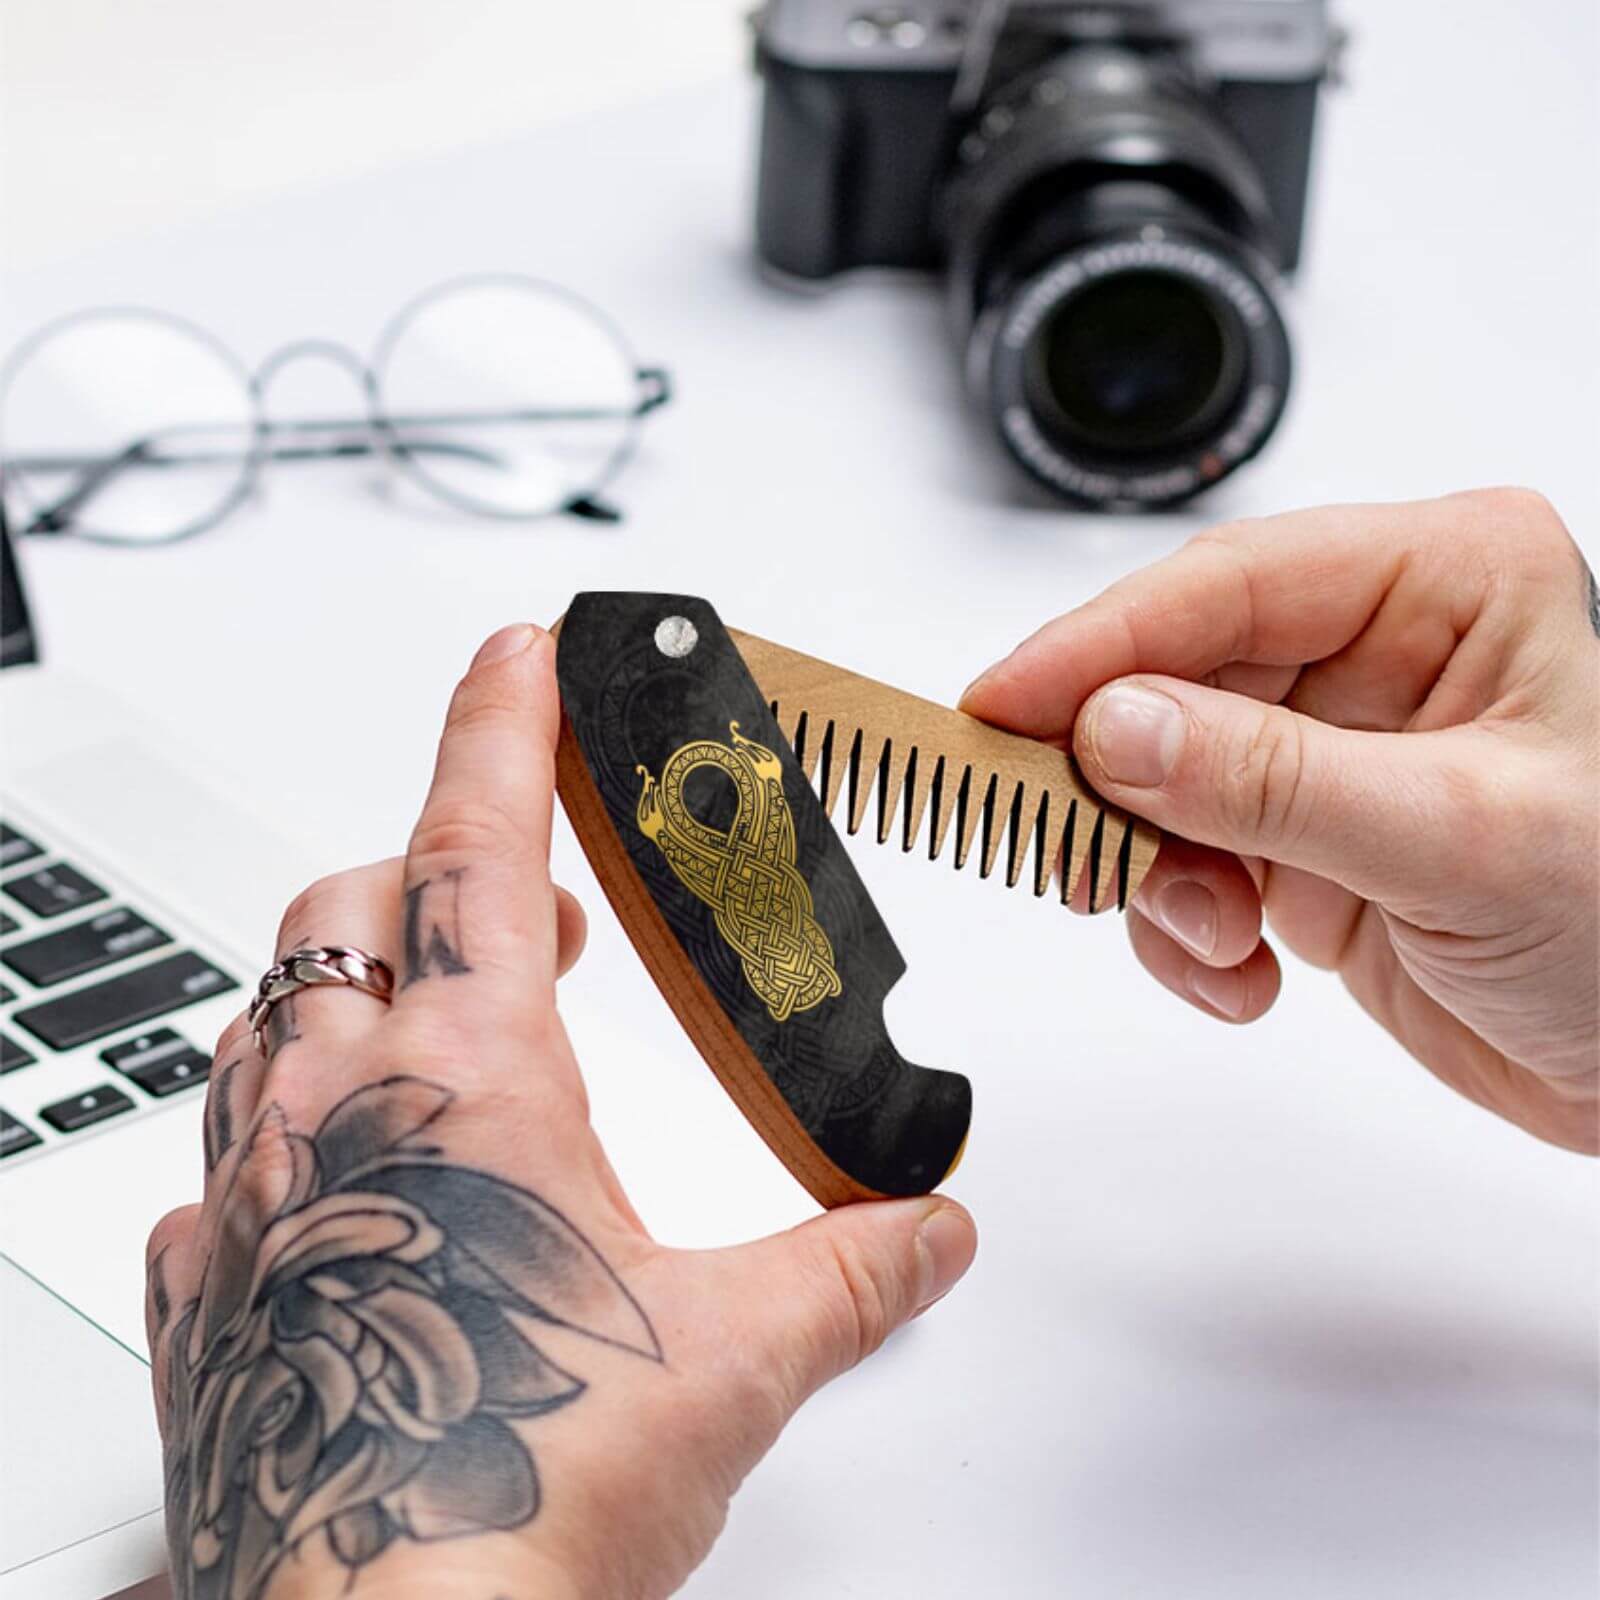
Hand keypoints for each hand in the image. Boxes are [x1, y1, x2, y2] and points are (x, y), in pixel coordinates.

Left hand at [145, 623, 976, 1599]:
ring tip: (434, 1024)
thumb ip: (849, 1271)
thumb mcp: (732, 1360)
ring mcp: (251, 1199)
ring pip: (268, 1015)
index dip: (506, 724)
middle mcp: (336, 1111)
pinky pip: (212, 1166)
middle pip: (354, 905)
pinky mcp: (207, 1295)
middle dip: (432, 866)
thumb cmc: (517, 1489)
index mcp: (469, 1079)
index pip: (475, 837)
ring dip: (349, 986)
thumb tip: (929, 1229)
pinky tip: (335, 1184)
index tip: (523, 650)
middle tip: (520, 903)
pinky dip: (276, 1135)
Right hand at [962, 489, 1598, 1152]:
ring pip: (1162, 778)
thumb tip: (1115, 727)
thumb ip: (1272, 780)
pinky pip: (1186, 859)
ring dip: (1159, 873)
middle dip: (1126, 785)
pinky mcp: (1306, 835)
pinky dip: (1185, 929)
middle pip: (1173, 679)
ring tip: (1215, 936)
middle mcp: (1380, 649)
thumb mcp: (1457, 840)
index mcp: (1445, 582)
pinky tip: (1244, 972)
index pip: (1225, 583)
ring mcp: (1335, 746)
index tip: (1000, 706)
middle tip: (1081, 849)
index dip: (1097, 645)